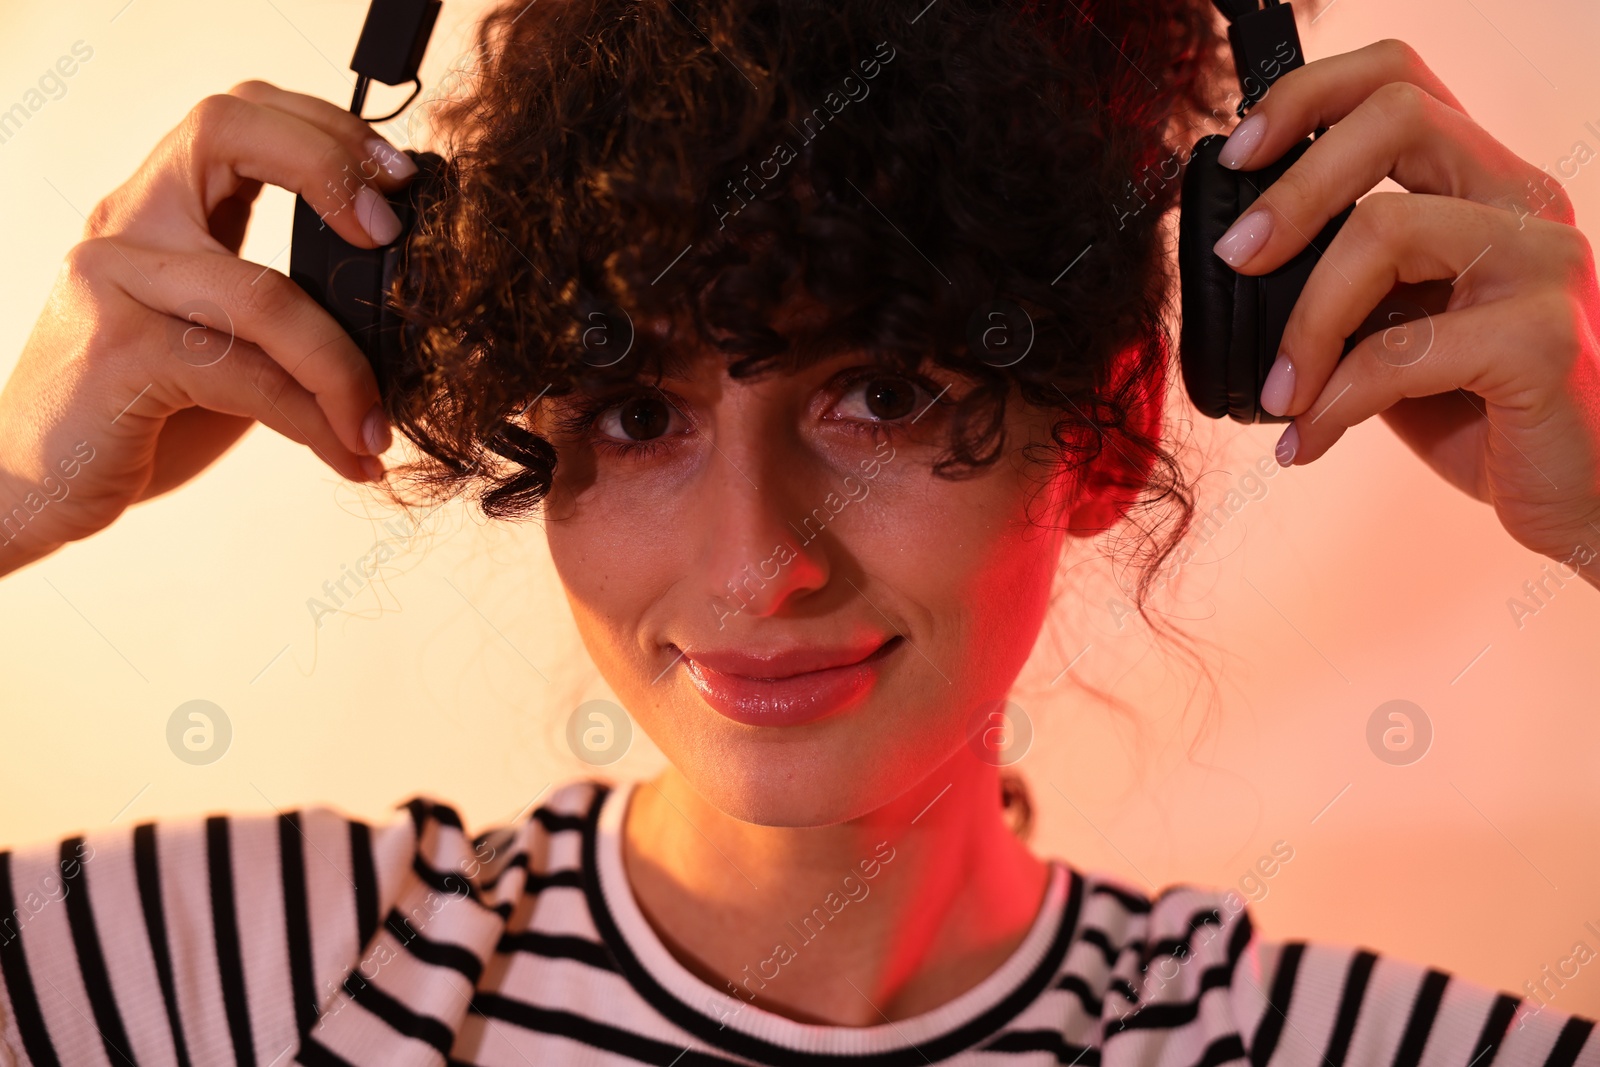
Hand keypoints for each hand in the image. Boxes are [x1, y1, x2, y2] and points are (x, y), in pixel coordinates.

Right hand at [0, 80, 417, 576]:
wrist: (33, 483)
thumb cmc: (142, 412)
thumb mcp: (218, 340)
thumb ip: (282, 307)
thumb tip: (401, 315)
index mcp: (158, 207)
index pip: (237, 113)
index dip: (322, 128)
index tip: (396, 177)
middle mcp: (128, 225)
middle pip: (226, 133)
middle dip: (327, 166)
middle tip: (391, 234)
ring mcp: (114, 282)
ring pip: (266, 294)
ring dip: (345, 368)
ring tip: (379, 424)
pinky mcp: (117, 354)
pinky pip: (249, 376)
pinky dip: (315, 420)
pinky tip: (350, 456)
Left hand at [1209, 39, 1599, 587]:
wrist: (1575, 492)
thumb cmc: (1477, 408)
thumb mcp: (1394, 327)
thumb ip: (1342, 281)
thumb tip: (1239, 258)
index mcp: (1483, 185)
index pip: (1401, 80)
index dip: (1309, 98)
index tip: (1238, 154)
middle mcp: (1522, 204)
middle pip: (1397, 121)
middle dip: (1293, 188)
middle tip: (1235, 258)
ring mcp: (1543, 264)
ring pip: (1384, 230)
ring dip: (1304, 323)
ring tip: (1280, 394)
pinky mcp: (1543, 339)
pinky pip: (1401, 351)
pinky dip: (1335, 402)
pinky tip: (1310, 441)